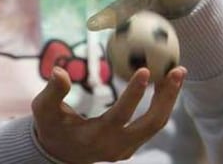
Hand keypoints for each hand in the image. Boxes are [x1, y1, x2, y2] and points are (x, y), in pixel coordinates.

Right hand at [32, 65, 186, 163]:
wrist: (58, 152)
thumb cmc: (51, 125)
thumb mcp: (44, 109)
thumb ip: (53, 91)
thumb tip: (60, 71)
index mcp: (96, 137)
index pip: (120, 115)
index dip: (134, 94)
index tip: (145, 69)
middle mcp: (116, 146)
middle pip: (151, 124)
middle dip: (167, 97)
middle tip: (177, 70)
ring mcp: (126, 147)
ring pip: (156, 124)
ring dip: (169, 98)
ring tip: (177, 72)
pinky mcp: (131, 144)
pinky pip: (151, 123)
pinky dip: (161, 102)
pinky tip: (165, 82)